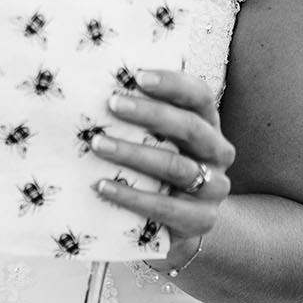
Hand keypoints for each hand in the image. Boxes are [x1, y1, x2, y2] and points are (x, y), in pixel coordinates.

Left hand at [88, 67, 235, 263]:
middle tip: (111, 103)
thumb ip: (136, 117)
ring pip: (177, 166)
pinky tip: (102, 186)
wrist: (175, 227)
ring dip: (134, 153)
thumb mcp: (153, 140)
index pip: (199, 96)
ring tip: (97, 144)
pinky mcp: (201, 220)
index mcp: (207, 125)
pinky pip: (165, 207)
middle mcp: (216, 153)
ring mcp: (213, 188)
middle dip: (150, 113)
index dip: (172, 84)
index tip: (137, 76)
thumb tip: (85, 88)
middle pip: (190, 128)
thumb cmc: (153, 170)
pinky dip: (132, 196)